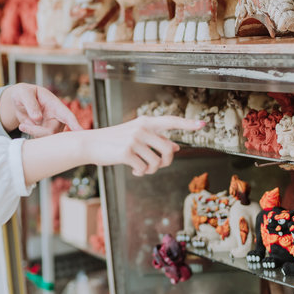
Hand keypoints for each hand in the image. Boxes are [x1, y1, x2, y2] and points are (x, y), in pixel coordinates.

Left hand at [0, 84, 82, 136]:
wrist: (18, 100)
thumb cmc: (24, 93)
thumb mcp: (24, 93)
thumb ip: (31, 104)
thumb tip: (37, 119)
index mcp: (54, 105)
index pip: (67, 115)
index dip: (74, 124)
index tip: (81, 132)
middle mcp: (56, 117)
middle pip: (53, 132)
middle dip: (37, 131)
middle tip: (22, 126)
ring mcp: (51, 126)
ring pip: (47, 138)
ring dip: (33, 133)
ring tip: (22, 125)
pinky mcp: (44, 133)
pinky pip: (40, 140)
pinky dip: (30, 135)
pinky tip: (24, 126)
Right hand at [89, 115, 203, 175]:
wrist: (89, 144)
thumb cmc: (113, 141)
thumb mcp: (135, 136)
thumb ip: (155, 139)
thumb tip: (176, 146)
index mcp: (145, 122)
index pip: (171, 121)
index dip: (188, 123)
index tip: (203, 124)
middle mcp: (141, 128)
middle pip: (169, 149)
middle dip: (166, 162)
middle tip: (156, 166)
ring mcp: (134, 139)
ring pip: (157, 162)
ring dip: (151, 170)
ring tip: (142, 168)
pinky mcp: (126, 152)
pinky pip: (144, 168)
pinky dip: (140, 172)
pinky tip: (133, 170)